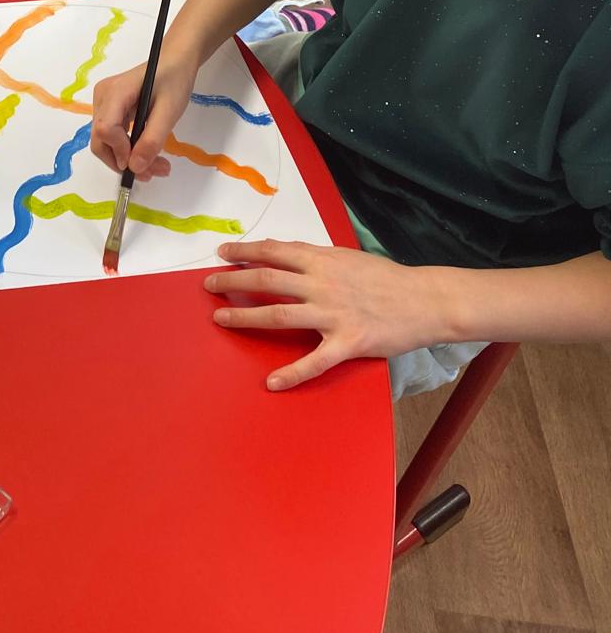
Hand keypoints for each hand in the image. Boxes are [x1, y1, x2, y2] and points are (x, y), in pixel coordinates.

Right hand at [90, 49, 199, 178]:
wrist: (175, 61)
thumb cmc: (174, 79)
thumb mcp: (169, 111)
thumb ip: (152, 139)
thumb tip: (135, 167)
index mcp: (115, 92)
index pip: (104, 129)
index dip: (120, 151)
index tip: (142, 162)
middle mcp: (103, 97)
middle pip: (100, 140)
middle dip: (123, 162)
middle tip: (153, 173)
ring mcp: (104, 104)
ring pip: (106, 142)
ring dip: (127, 160)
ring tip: (157, 167)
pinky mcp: (111, 110)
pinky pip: (112, 136)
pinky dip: (128, 150)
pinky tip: (148, 156)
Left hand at [204, 239, 445, 389]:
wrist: (424, 300)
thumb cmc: (384, 277)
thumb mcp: (346, 256)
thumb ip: (314, 256)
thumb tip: (281, 250)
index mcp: (322, 260)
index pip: (273, 252)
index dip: (244, 251)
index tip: (222, 253)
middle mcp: (321, 284)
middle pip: (266, 281)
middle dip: (233, 281)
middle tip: (209, 285)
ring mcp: (333, 314)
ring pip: (279, 315)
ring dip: (246, 317)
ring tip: (221, 319)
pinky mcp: (347, 342)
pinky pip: (314, 361)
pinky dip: (292, 373)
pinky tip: (271, 382)